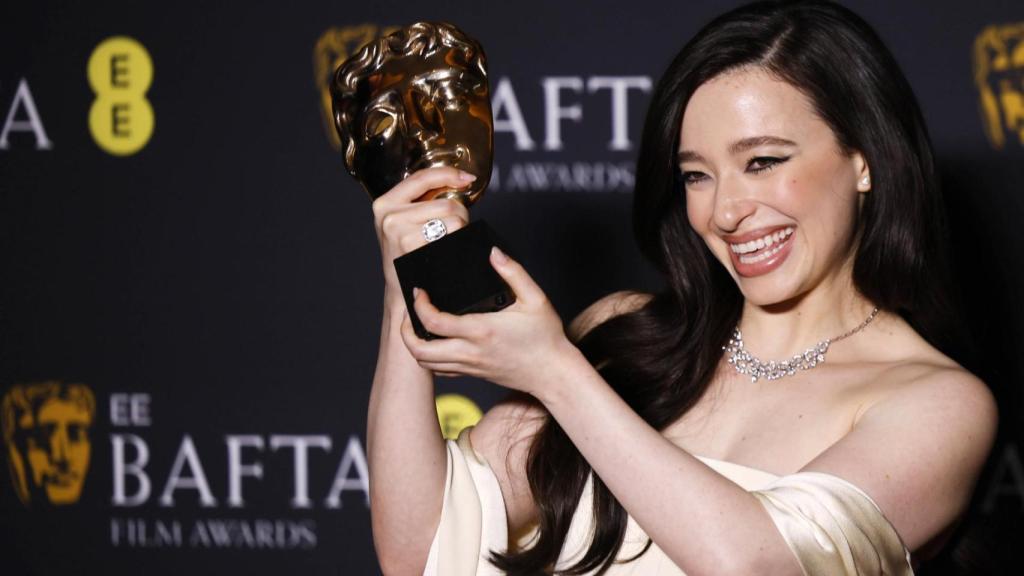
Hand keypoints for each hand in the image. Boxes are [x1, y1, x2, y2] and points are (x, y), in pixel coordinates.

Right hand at [371, 167, 475, 310]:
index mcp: (385, 204)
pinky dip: (458, 242)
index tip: (467, 178)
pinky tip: (449, 249)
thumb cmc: (405, 253)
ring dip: (461, 229)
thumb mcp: (402, 220)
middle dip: (460, 214)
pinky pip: (452, 237)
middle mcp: (390, 217)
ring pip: (453, 220)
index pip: (422, 178)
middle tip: (454, 228)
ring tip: (449, 240)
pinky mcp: (414, 249)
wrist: (399, 287)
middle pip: (446, 204)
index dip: (449, 174)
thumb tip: (456, 180)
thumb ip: (420, 199)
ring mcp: (401, 234)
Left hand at [398, 247, 576, 395]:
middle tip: (409, 313)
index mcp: (481, 330)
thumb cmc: (546, 337)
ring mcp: (469, 366)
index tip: (419, 291)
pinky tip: (434, 343)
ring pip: (425, 364)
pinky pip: (440, 372)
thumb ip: (514, 272)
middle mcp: (470, 352)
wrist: (553, 373)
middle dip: (405, 331)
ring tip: (417, 326)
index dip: (419, 305)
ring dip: (414, 345)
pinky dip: (428, 359)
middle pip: (419, 350)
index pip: (434, 321)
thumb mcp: (535, 298)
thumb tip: (494, 253)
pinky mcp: (472, 374)